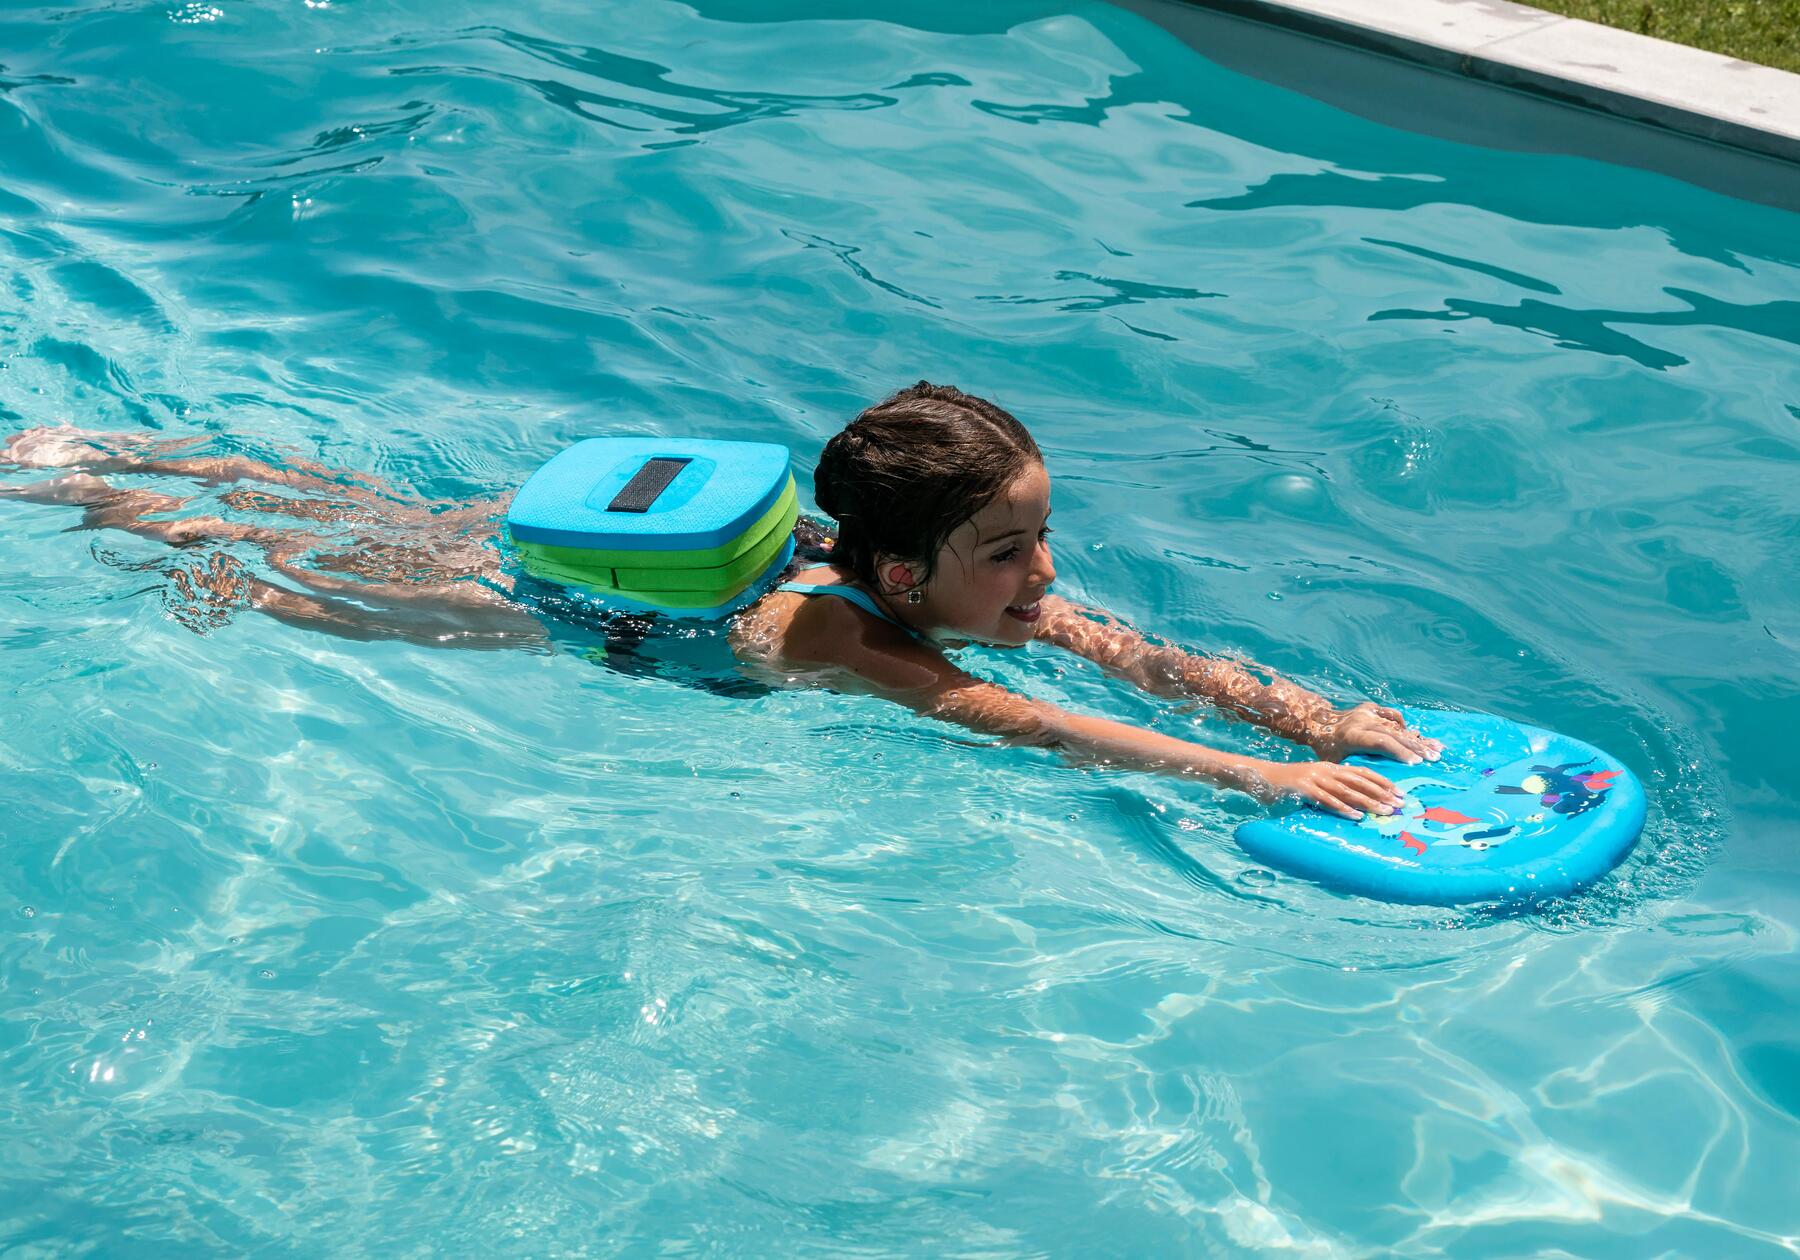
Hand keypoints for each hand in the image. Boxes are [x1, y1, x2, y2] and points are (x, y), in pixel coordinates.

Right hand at [1253, 759, 1405, 820]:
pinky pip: (1327, 800)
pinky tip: (1356, 816)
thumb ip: (1332, 788)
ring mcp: (1315, 779)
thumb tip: (1354, 801)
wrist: (1259, 776)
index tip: (1399, 792)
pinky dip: (1343, 808)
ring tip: (1385, 811)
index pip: (1363, 772)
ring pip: (1348, 791)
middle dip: (1382, 793)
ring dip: (1369, 801)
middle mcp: (1326, 770)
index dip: (1382, 782)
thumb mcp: (1314, 781)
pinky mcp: (1304, 790)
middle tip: (1400, 804)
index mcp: (1331, 767)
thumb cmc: (1288, 784)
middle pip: (1360, 781)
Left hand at [1307, 702, 1442, 765]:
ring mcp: (1368, 712)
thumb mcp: (1335, 764)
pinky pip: (1393, 717)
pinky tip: (1418, 737)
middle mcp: (1363, 721)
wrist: (1317, 722)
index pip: (1381, 742)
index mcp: (1353, 736)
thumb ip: (1353, 773)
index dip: (1400, 752)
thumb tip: (1370, 795)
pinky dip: (1406, 728)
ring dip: (1417, 738)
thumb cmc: (1326, 750)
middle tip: (1435, 758)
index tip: (1417, 763)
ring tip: (1436, 748)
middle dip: (1417, 747)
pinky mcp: (1372, 708)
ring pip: (1398, 726)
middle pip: (1395, 734)